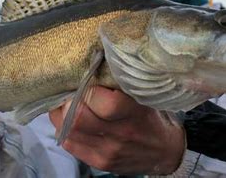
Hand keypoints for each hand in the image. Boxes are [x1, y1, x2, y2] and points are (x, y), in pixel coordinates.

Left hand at [49, 86, 184, 174]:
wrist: (164, 151)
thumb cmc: (151, 116)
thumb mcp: (144, 96)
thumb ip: (121, 83)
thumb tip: (93, 63)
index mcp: (135, 113)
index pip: (106, 103)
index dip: (88, 88)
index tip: (84, 77)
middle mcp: (121, 134)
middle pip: (79, 118)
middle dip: (67, 101)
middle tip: (68, 89)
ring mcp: (108, 151)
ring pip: (69, 131)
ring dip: (61, 114)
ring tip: (65, 102)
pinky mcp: (99, 163)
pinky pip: (70, 144)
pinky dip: (64, 128)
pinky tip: (69, 119)